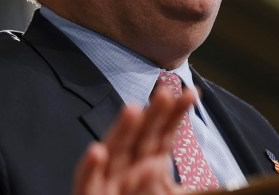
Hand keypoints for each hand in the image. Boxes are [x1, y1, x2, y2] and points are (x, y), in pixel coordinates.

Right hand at [72, 86, 196, 194]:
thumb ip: (173, 188)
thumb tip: (167, 169)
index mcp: (148, 165)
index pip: (163, 134)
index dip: (176, 114)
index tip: (191, 94)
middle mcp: (127, 168)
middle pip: (141, 137)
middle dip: (153, 115)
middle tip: (166, 92)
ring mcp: (107, 182)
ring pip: (114, 153)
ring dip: (121, 132)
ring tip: (132, 110)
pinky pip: (87, 183)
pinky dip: (90, 169)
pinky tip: (97, 152)